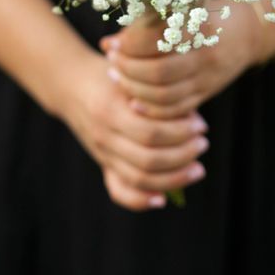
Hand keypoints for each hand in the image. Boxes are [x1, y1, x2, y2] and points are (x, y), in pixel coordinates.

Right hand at [48, 47, 209, 210]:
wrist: (72, 84)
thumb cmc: (110, 74)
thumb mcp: (131, 76)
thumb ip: (158, 96)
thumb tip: (194, 121)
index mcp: (110, 110)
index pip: (151, 132)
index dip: (181, 133)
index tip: (201, 125)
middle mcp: (104, 136)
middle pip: (147, 160)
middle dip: (183, 155)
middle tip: (203, 144)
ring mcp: (102, 153)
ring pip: (138, 179)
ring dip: (173, 178)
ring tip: (196, 168)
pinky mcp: (103, 164)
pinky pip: (119, 192)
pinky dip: (140, 200)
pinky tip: (162, 198)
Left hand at [100, 0, 261, 119]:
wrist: (246, 33)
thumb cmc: (204, 15)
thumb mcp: (180, 11)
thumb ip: (143, 27)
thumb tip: (107, 44)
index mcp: (196, 28)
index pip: (155, 41)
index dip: (129, 45)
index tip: (113, 44)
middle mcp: (203, 55)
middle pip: (158, 73)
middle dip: (128, 70)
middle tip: (112, 62)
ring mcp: (206, 78)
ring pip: (165, 96)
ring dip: (135, 89)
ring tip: (117, 78)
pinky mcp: (206, 93)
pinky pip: (176, 110)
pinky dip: (151, 109)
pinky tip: (133, 101)